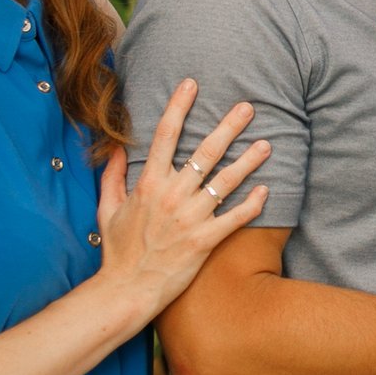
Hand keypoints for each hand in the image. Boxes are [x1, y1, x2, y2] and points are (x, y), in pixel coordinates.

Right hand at [91, 79, 269, 316]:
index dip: (179, 106)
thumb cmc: (117, 251)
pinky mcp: (204, 240)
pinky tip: (266, 191)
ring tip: (268, 145)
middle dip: (228, 126)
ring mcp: (190, 218)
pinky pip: (234, 218)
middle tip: (248, 107)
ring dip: (249, 161)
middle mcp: (171, 195)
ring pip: (226, 181)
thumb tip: (115, 147)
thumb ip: (112, 175)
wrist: (127, 290)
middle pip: (205, 151)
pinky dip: (252, 204)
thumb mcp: (107, 209)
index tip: (192, 84)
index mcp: (148, 183)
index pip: (165, 135)